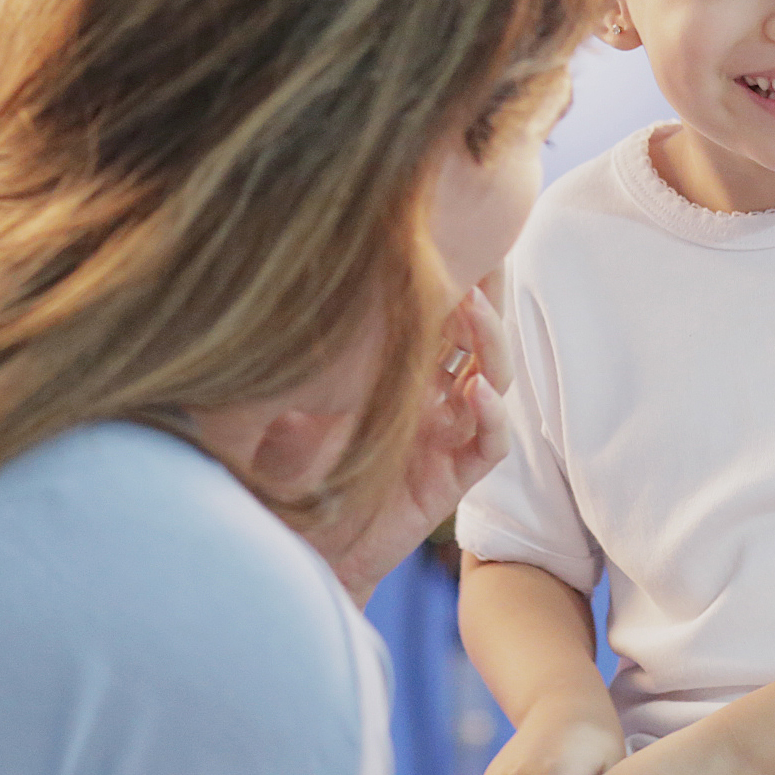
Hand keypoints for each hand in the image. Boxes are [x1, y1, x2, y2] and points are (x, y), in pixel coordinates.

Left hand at [302, 277, 512, 604]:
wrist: (292, 547)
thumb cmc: (281, 471)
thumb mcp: (281, 394)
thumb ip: (296, 353)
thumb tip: (283, 287)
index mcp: (397, 368)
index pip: (438, 312)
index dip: (453, 273)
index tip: (452, 227)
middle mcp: (429, 396)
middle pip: (478, 334)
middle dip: (487, 293)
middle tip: (486, 251)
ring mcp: (445, 435)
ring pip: (494, 379)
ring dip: (489, 343)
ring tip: (472, 307)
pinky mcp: (449, 480)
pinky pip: (489, 444)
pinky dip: (491, 416)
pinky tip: (477, 393)